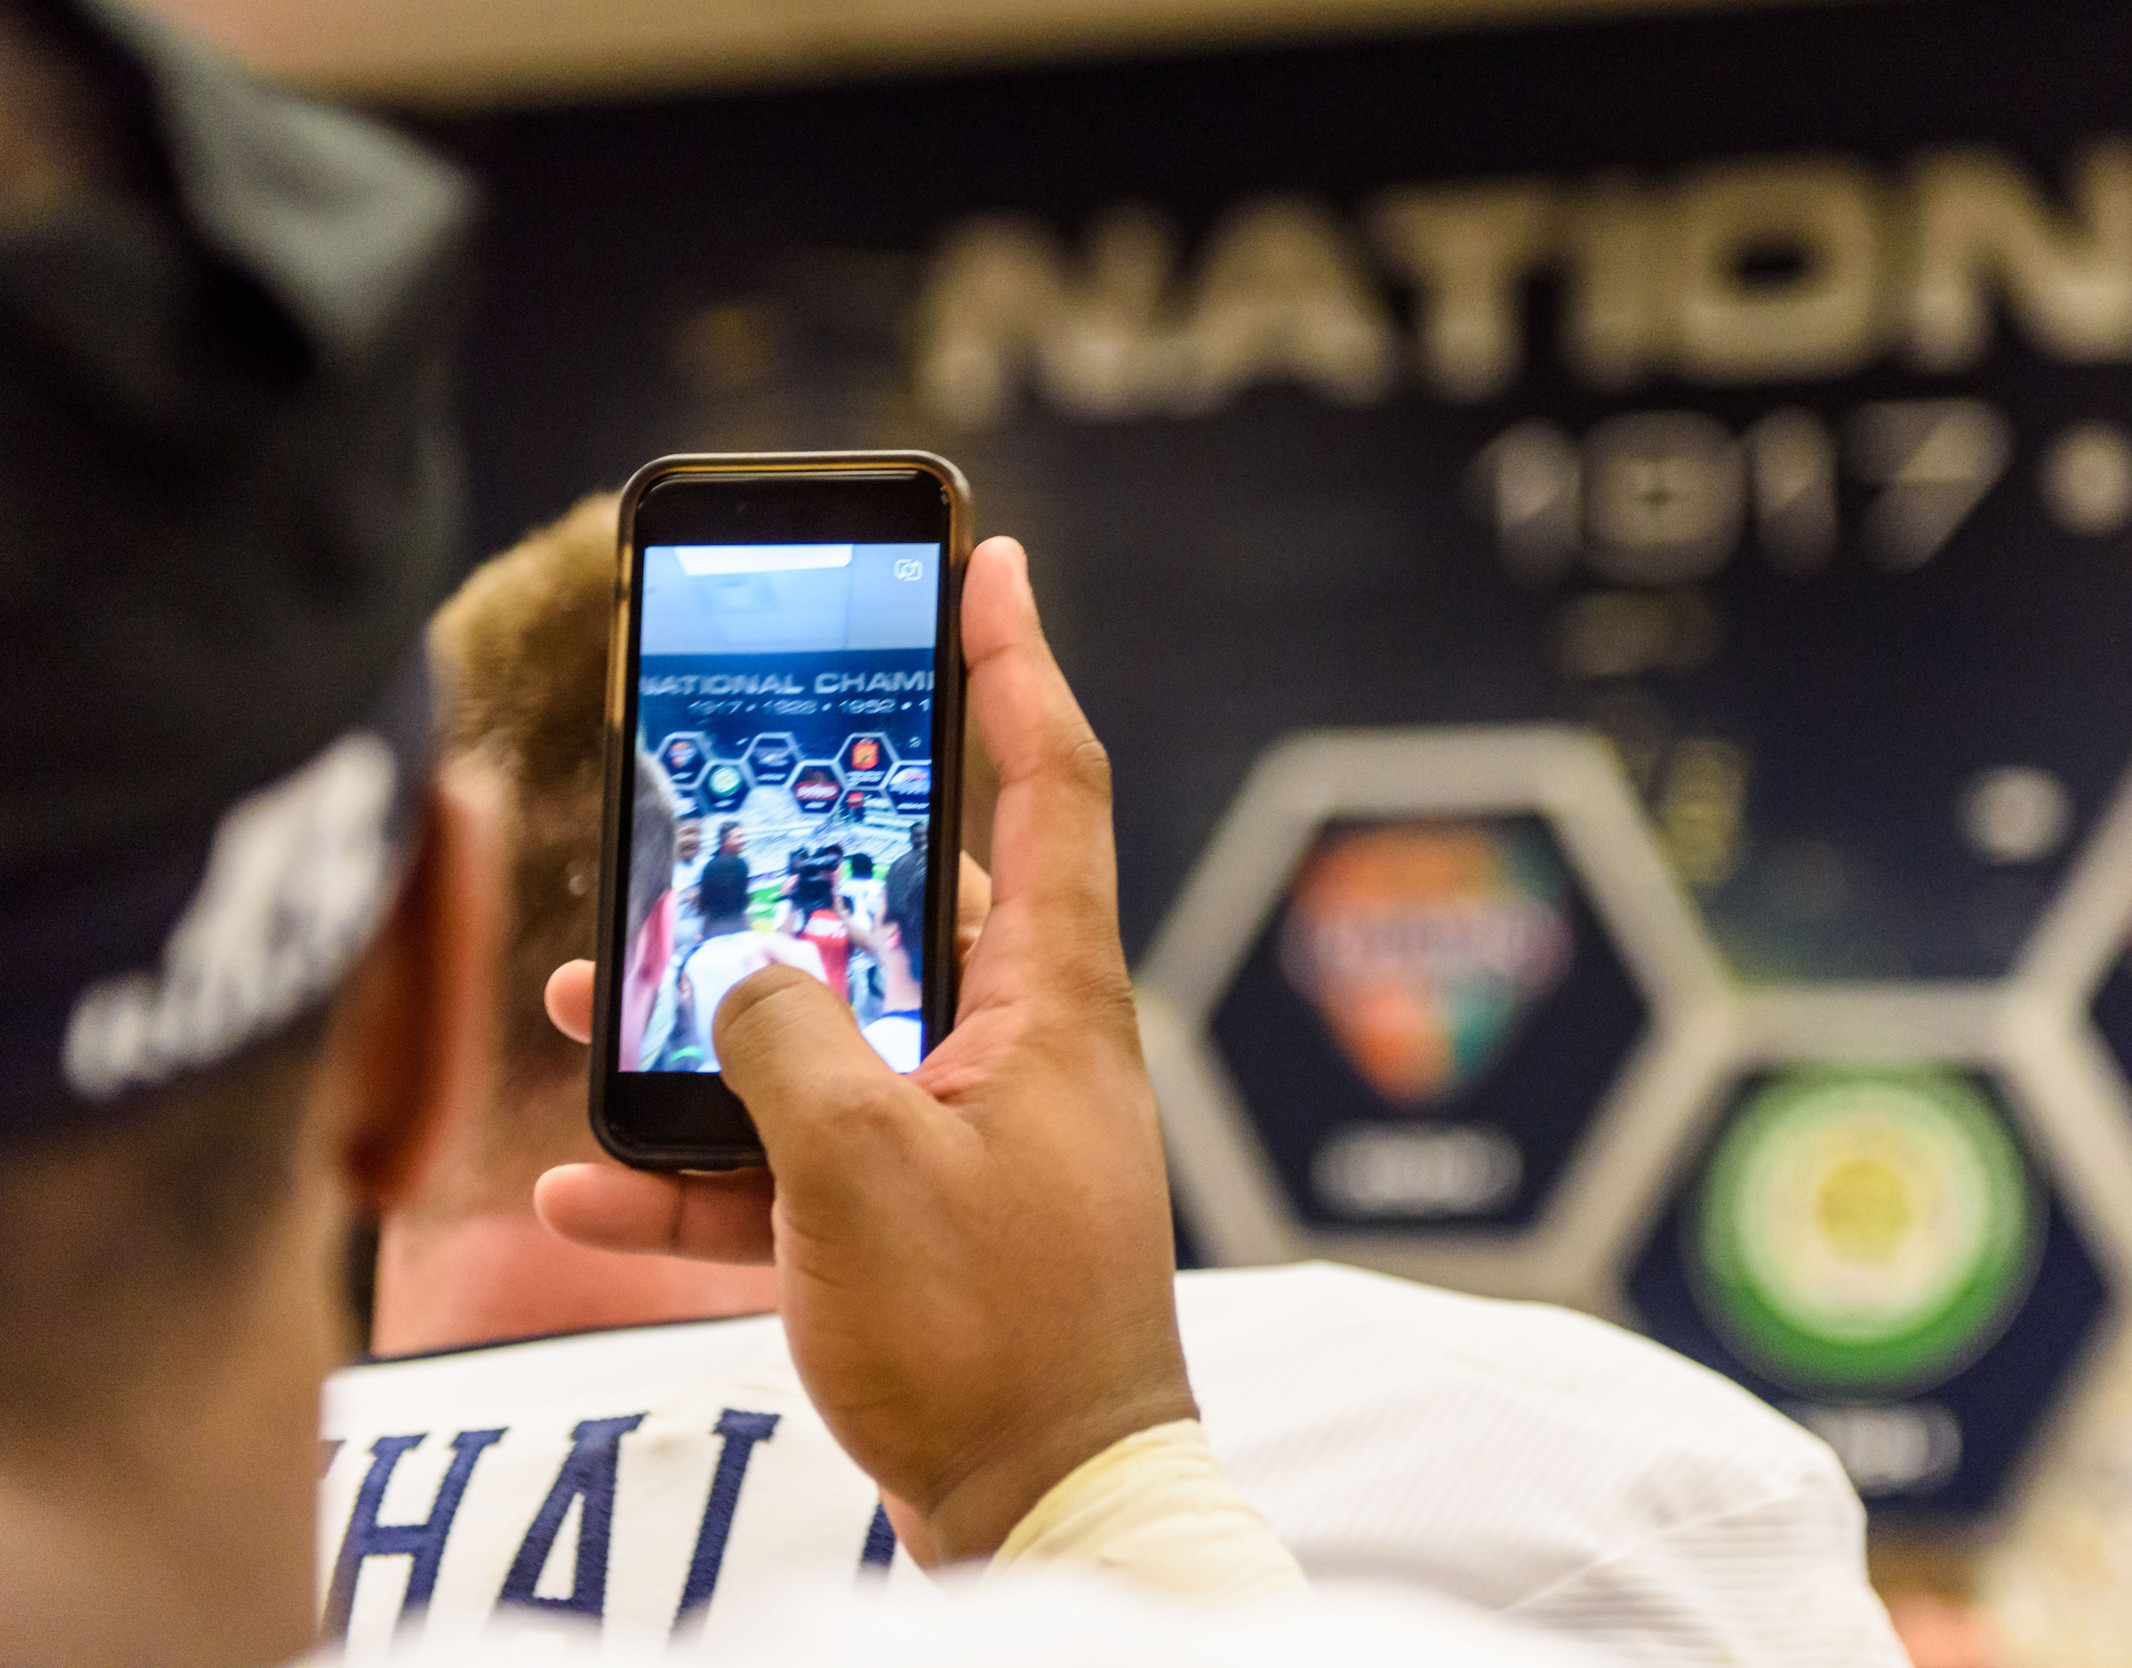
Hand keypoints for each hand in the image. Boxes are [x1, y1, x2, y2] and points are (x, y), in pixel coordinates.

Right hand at [537, 537, 1190, 1564]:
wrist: (1037, 1503)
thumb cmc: (989, 1337)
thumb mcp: (862, 1170)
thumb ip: (784, 1044)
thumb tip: (739, 975)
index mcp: (1052, 1001)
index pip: (1054, 785)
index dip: (1019, 666)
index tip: (993, 567)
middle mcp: (1014, 1044)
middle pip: (901, 901)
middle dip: (784, 863)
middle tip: (697, 814)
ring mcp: (957, 1127)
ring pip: (824, 1027)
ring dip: (708, 1019)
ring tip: (589, 995)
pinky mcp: (906, 1214)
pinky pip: (792, 1157)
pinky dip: (701, 1165)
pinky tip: (587, 1182)